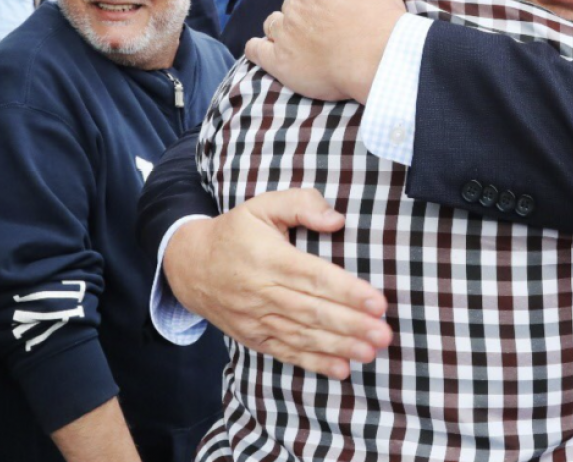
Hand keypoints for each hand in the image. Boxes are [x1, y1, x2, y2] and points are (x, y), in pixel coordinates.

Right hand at [164, 188, 391, 379]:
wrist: (189, 266)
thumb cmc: (235, 232)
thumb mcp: (262, 205)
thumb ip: (300, 204)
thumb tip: (337, 219)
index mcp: (269, 258)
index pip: (314, 276)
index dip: (348, 291)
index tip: (378, 302)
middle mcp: (262, 291)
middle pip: (312, 311)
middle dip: (351, 324)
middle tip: (384, 334)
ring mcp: (256, 318)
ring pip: (302, 335)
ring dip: (339, 346)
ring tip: (370, 352)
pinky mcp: (253, 337)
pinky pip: (285, 352)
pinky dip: (313, 363)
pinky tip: (341, 369)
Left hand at [245, 0, 405, 102]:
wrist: (378, 56)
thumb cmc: (377, 16)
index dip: (322, 1)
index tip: (334, 13)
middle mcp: (295, 8)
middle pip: (291, 8)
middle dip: (302, 15)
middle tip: (322, 31)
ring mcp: (285, 35)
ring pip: (272, 25)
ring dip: (279, 28)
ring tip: (294, 41)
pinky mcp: (280, 63)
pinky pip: (257, 51)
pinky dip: (256, 48)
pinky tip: (259, 49)